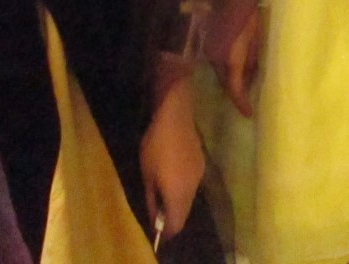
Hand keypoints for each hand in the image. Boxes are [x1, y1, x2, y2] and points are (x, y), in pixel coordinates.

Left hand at [140, 76, 204, 239]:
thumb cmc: (155, 146)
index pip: (177, 224)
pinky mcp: (202, 163)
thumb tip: (155, 218)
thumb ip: (152, 199)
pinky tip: (172, 176)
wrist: (175, 117)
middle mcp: (193, 188)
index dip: (167, 231)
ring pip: (189, 198)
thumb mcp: (146, 175)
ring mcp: (200, 175)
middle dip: (172, 217)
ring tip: (162, 193)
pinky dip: (182, 189)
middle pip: (185, 212)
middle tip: (157, 213)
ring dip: (177, 202)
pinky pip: (192, 185)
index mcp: (179, 194)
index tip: (157, 230)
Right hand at [215, 5, 260, 117]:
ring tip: (246, 84)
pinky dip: (227, 67)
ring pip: (221, 71)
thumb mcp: (254, 35)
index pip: (234, 88)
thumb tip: (252, 75)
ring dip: (232, 78)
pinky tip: (238, 66)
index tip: (248, 114)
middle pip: (226, 81)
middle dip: (237, 91)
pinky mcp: (207, 42)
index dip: (241, 103)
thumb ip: (252, 57)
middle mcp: (215, 58)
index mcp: (229, 58)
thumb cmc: (247, 9)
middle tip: (249, 101)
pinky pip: (217, 61)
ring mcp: (208, 50)